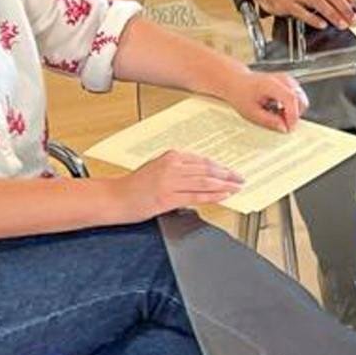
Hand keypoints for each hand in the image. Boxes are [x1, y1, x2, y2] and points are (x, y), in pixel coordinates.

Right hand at [111, 149, 242, 221]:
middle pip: (207, 170)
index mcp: (171, 156)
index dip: (221, 166)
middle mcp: (172, 166)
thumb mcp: (157, 167)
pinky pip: (196, 196)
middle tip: (241, 179)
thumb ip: (178, 168)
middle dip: (228, 175)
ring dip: (225, 185)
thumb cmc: (135, 185)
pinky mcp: (167, 198)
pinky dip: (213, 196)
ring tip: (236, 188)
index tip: (232, 171)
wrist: (115, 198)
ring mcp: (169, 182)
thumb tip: (202, 174)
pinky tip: (223, 196)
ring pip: (205, 182)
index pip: (203, 160)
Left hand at [226, 70, 306, 131]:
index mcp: (271, 84)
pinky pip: (297, 97)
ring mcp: (287, 80)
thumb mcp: (251, 113)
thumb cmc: (241, 94)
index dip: (293, 116)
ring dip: (293, 111)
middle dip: (294, 115)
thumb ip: (269, 121)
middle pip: (300, 99)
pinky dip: (291, 107)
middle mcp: (282, 79)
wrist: (237, 82)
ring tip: (276, 114)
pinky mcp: (289, 83)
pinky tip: (278, 109)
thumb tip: (284, 128)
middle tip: (281, 123)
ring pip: (301, 99)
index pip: (291, 98)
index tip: (288, 128)